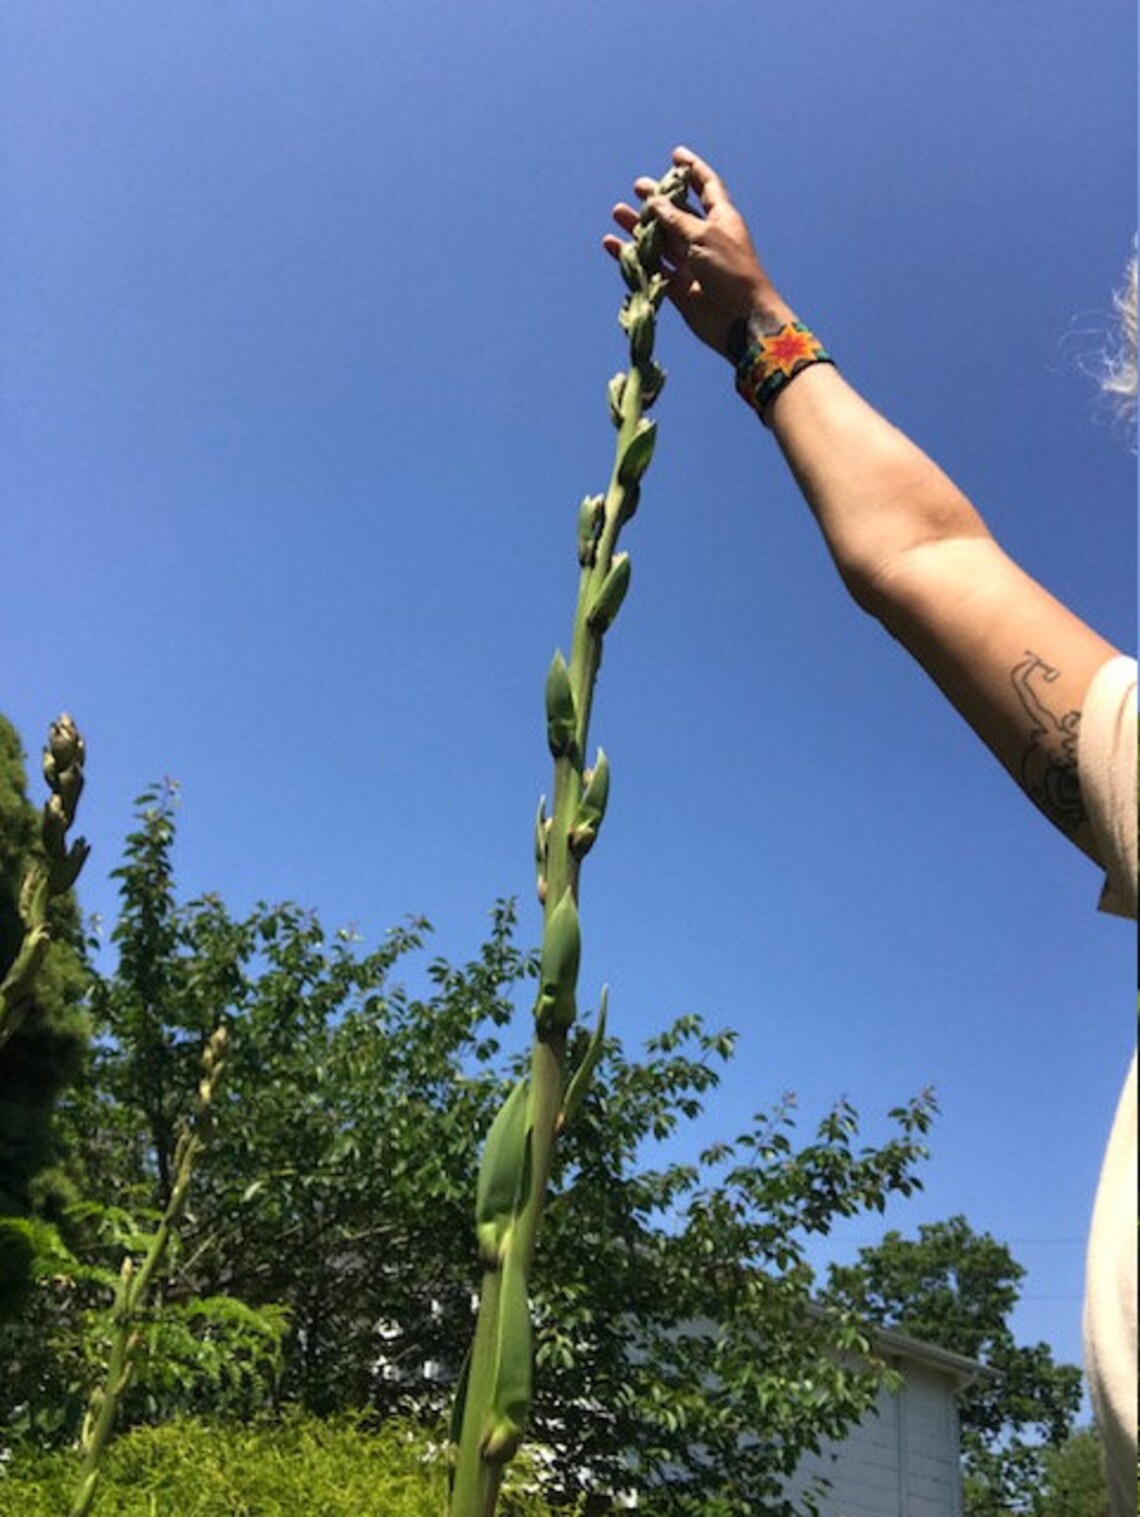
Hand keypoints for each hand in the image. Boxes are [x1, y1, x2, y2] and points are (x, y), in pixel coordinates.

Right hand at [603, 146, 793, 360]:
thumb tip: (654, 202)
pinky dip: (632, 256)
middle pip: (678, 212)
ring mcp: (690, 263)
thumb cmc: (731, 272)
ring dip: (639, 227)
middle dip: (658, 198)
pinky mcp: (677, 287)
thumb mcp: (704, 236)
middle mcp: (705, 238)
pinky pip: (651, 267)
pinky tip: (613, 245)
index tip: (675, 155)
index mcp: (720, 218)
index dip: (691, 169)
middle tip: (637, 187)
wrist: (741, 320)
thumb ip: (676, 219)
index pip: (706, 185)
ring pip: (660, 240)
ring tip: (618, 212)